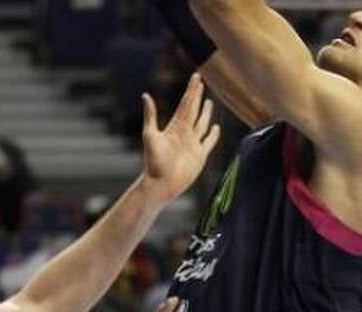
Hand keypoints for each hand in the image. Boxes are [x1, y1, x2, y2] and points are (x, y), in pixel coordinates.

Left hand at [140, 73, 220, 202]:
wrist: (161, 184)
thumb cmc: (154, 162)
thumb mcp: (150, 136)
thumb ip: (151, 116)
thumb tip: (145, 95)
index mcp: (175, 126)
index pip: (186, 104)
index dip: (192, 90)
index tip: (196, 77)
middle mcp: (185, 133)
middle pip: (195, 110)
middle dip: (198, 96)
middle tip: (201, 82)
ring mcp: (194, 143)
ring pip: (202, 124)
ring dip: (206, 113)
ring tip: (209, 102)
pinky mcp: (200, 155)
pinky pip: (209, 142)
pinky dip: (213, 134)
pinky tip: (215, 128)